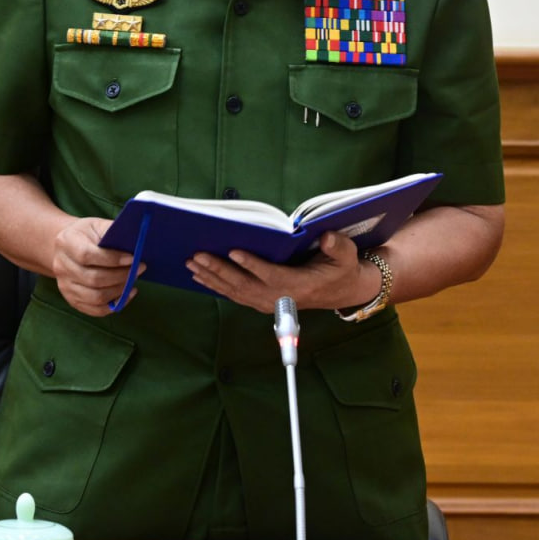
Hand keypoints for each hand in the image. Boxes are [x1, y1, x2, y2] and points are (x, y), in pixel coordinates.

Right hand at [50, 216, 141, 316]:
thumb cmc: (88, 234)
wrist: (68, 247)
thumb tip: (136, 242)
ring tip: (133, 281)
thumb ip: (113, 231)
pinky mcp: (72, 300)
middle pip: (93, 279)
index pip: (87, 255)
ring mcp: (64, 286)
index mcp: (66, 242)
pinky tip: (127, 294)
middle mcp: (61, 266)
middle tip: (139, 269)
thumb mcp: (97, 224)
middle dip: (121, 276)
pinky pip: (95, 310)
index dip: (112, 259)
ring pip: (95, 297)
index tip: (133, 258)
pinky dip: (114, 304)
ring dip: (119, 290)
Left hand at [185, 231, 381, 314]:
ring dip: (211, 277)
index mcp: (299, 285)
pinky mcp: (260, 302)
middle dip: (219, 269)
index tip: (233, 251)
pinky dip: (215, 285)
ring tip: (191, 263)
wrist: (340, 292)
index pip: (271, 275)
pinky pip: (234, 295)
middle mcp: (279, 297)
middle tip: (198, 254)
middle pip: (245, 285)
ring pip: (235, 291)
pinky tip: (199, 275)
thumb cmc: (340, 270)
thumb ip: (338, 247)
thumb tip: (326, 237)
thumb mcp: (346, 257)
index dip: (252, 265)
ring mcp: (267, 302)